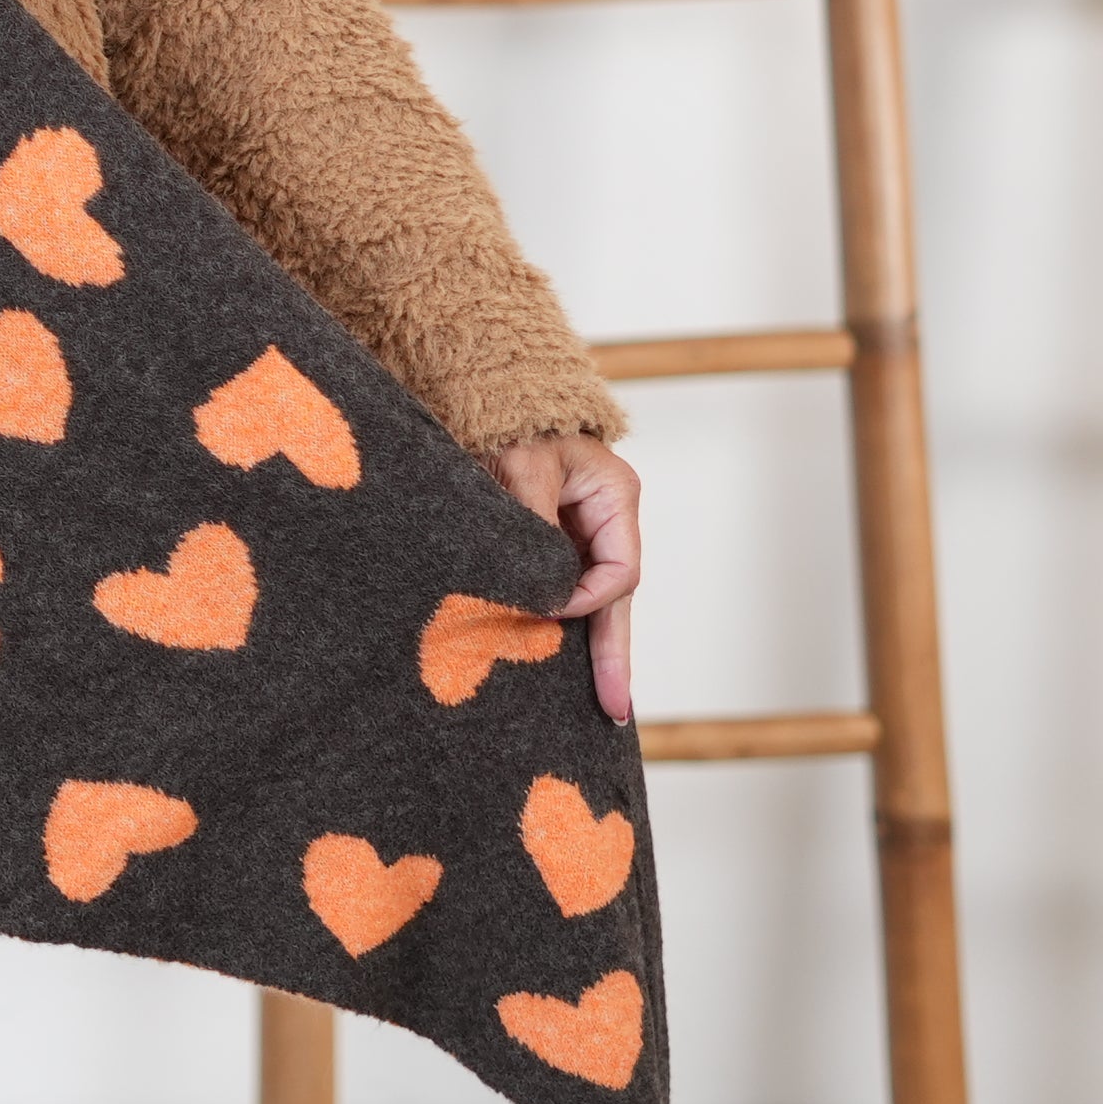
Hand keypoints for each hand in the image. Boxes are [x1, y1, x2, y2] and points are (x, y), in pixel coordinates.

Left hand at [490, 432, 639, 724]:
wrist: (483, 393)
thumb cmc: (507, 421)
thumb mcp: (520, 467)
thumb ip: (535, 528)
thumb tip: (546, 594)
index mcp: (614, 497)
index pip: (619, 571)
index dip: (587, 601)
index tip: (549, 612)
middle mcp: (607, 519)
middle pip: (615, 599)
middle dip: (612, 655)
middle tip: (613, 710)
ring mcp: (583, 532)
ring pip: (593, 600)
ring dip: (588, 647)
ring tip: (598, 704)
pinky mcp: (554, 540)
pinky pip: (564, 588)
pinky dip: (560, 621)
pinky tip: (557, 663)